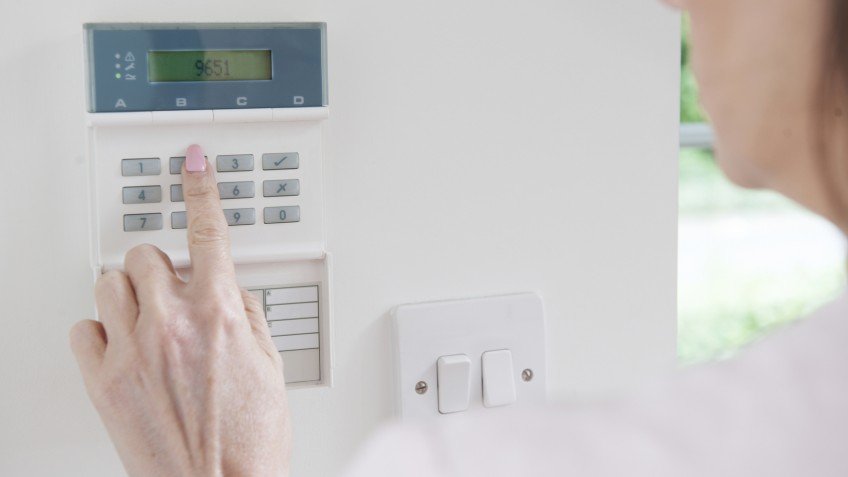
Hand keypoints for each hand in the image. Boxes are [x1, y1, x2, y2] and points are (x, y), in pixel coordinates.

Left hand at [70, 144, 289, 475]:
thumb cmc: (251, 440)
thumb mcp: (271, 367)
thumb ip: (249, 316)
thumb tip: (232, 293)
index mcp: (220, 315)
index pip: (209, 231)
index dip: (201, 188)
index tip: (191, 162)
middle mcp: (173, 325)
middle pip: (147, 253)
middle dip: (162, 264)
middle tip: (174, 289)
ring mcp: (133, 351)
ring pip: (109, 281)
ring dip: (130, 291)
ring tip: (147, 317)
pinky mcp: (104, 381)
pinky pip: (82, 328)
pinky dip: (99, 329)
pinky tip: (122, 344)